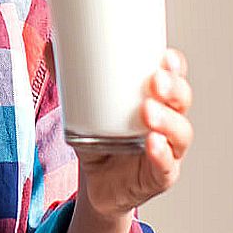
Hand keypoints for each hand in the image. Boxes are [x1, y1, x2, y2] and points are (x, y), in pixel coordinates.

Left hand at [72, 47, 194, 218]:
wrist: (99, 186)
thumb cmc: (100, 141)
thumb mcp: (83, 109)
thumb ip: (69, 79)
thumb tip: (50, 46)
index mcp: (155, 100)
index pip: (174, 78)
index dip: (174, 66)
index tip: (165, 56)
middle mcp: (167, 123)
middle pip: (181, 101)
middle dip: (173, 88)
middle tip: (155, 80)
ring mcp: (168, 151)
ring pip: (180, 133)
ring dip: (168, 120)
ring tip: (148, 110)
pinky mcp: (159, 177)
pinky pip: (166, 166)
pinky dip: (161, 154)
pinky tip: (152, 143)